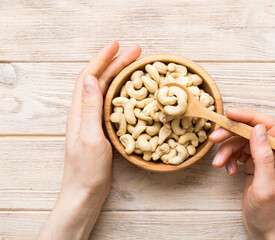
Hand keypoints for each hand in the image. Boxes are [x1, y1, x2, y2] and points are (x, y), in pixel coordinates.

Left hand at [38, 41, 140, 239]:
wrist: (85, 192)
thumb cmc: (87, 170)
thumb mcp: (90, 137)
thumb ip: (90, 108)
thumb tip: (89, 77)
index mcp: (79, 112)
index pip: (89, 76)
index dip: (102, 58)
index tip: (118, 45)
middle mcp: (84, 112)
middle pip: (99, 80)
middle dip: (116, 63)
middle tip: (136, 51)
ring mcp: (92, 120)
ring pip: (105, 90)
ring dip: (119, 75)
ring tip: (135, 65)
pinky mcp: (101, 129)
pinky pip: (110, 103)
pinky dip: (121, 91)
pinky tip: (131, 91)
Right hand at [209, 109, 274, 239]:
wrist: (266, 231)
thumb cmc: (270, 214)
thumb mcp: (265, 187)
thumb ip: (263, 156)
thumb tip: (257, 128)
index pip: (269, 125)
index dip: (250, 116)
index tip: (230, 114)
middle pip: (252, 131)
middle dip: (232, 133)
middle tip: (214, 138)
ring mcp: (264, 159)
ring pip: (242, 142)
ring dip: (227, 150)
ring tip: (218, 164)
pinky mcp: (254, 165)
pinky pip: (238, 153)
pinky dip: (229, 158)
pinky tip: (227, 170)